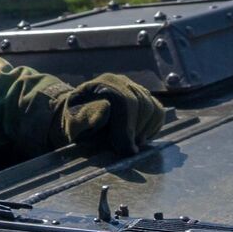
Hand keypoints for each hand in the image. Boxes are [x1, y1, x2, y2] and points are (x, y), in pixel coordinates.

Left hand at [50, 73, 164, 153]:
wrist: (81, 119)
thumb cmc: (76, 124)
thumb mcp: (74, 123)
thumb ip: (86, 118)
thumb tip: (106, 109)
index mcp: (102, 84)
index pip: (123, 100)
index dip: (126, 127)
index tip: (124, 149)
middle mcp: (121, 81)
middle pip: (141, 103)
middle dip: (135, 130)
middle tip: (126, 149)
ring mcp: (135, 88)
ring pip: (153, 108)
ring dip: (144, 130)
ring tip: (131, 143)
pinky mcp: (145, 98)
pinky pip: (158, 112)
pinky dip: (152, 128)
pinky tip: (138, 137)